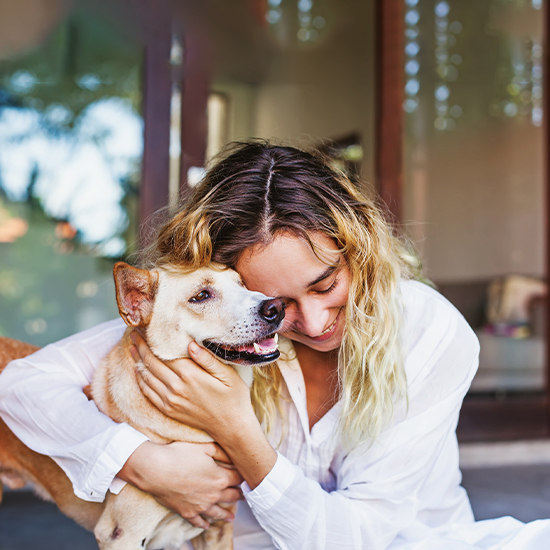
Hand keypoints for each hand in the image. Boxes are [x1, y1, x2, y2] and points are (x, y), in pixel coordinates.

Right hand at [118, 440, 242, 528]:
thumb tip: (235, 456)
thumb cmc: (180, 454)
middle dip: (239, 495)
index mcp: (220, 478)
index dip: (242, 476)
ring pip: (218, 512)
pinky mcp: (187, 512)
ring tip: (231, 517)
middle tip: (243, 496)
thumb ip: (222, 452)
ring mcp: (200, 506)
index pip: (238, 479)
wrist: (156, 470)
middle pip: (232, 496)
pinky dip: (204, 524)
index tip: (245, 476)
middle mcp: (214, 495)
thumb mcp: (205, 447)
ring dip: (227, 514)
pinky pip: (198, 521)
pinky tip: (207, 525)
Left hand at [131, 332, 277, 489]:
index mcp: (191, 375)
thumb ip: (208, 359)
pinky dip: (141, 380)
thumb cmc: (234, 398)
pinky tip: (139, 371)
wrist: (231, 427)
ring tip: (133, 348)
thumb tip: (190, 344)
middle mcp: (176, 388)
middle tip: (134, 334)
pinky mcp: (169, 410)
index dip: (151, 341)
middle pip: (151, 363)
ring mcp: (170, 401)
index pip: (163, 354)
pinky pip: (148, 393)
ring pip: (146, 377)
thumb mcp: (228, 375)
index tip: (144, 328)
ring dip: (138, 361)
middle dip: (141, 347)